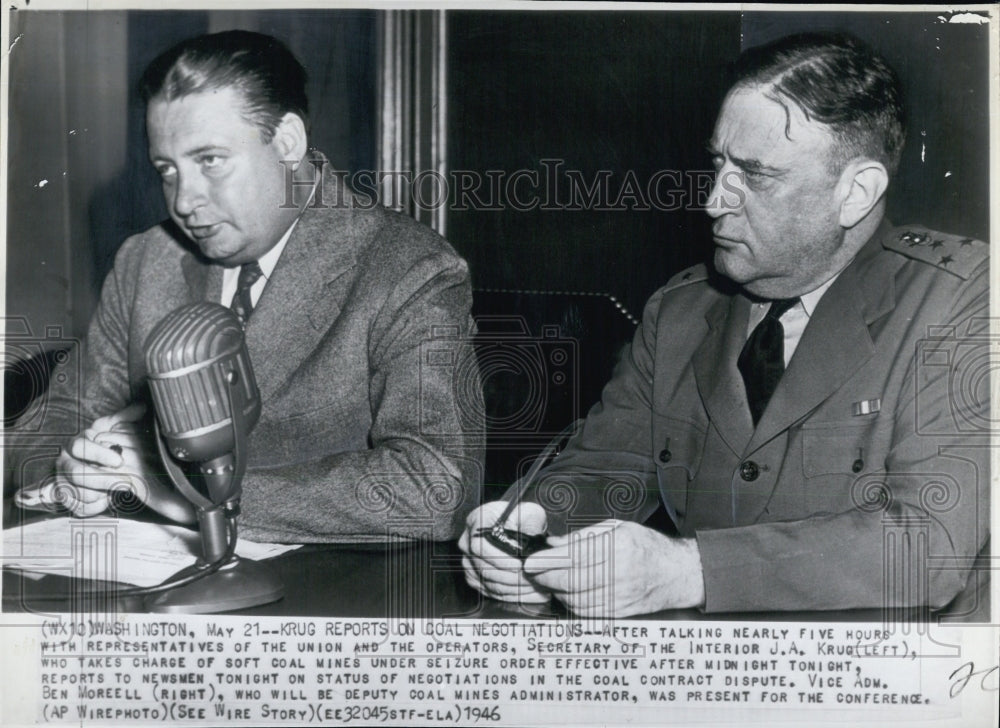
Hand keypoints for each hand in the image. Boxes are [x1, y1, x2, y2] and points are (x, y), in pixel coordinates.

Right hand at [50, 403, 194, 522]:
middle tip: (125, 480)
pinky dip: (97, 506)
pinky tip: (108, 498)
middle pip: (77, 473)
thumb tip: (142, 407)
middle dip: (104, 478)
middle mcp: (64, 463)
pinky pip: (80, 508)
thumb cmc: (105, 448)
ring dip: (103, 492)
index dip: (100, 454)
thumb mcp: (113, 430)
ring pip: (79, 493)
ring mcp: (62, 482)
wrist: (92, 467)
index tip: (120, 461)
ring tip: (119, 488)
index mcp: (74, 444)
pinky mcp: (67, 501)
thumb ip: (125, 418)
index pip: (79, 446)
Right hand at [458, 501, 550, 603]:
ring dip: (515, 589)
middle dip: (512, 578)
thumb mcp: (529, 512)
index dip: (500, 559)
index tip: (519, 566)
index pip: (480, 546)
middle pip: (484, 568)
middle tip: (533, 580)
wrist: (516, 528)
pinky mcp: (474, 577)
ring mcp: (469, 562)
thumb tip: (531, 536)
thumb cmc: (521, 518)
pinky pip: (491, 592)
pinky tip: (531, 593)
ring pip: (489, 583)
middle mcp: (467, 542)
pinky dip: (513, 596)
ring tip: (536, 587)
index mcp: (476, 522)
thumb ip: (530, 521)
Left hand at [524, 520, 704, 616]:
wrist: (677, 573)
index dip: (548, 560)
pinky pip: (588, 612)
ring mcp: (621, 595)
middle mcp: (621, 572)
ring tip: (550, 581)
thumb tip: (553, 544)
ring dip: (557, 592)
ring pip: (576, 600)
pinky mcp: (621, 612)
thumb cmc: (646, 546)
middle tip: (533, 572)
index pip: (574, 555)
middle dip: (546, 577)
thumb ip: (584, 536)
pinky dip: (571, 605)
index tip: (531, 561)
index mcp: (619, 546)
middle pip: (571, 580)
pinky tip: (567, 594)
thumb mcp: (617, 528)